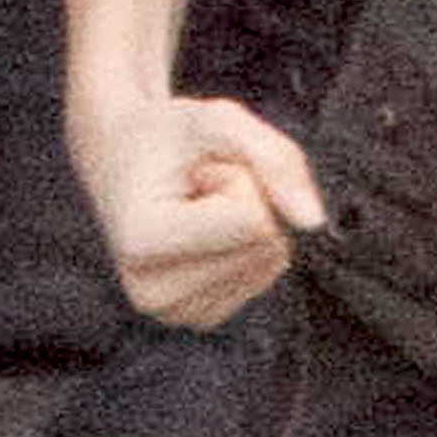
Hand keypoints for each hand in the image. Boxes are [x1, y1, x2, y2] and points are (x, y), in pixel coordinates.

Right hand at [68, 86, 325, 325]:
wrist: (122, 162)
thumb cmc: (169, 137)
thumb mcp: (218, 120)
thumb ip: (275, 159)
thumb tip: (314, 222)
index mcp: (142, 243)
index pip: (254, 221)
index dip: (241, 178)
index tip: (196, 171)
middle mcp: (151, 293)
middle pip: (265, 244)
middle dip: (246, 200)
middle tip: (198, 187)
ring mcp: (175, 312)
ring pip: (270, 261)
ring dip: (248, 222)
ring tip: (197, 206)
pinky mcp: (199, 317)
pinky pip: (265, 274)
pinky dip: (247, 245)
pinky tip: (205, 231)